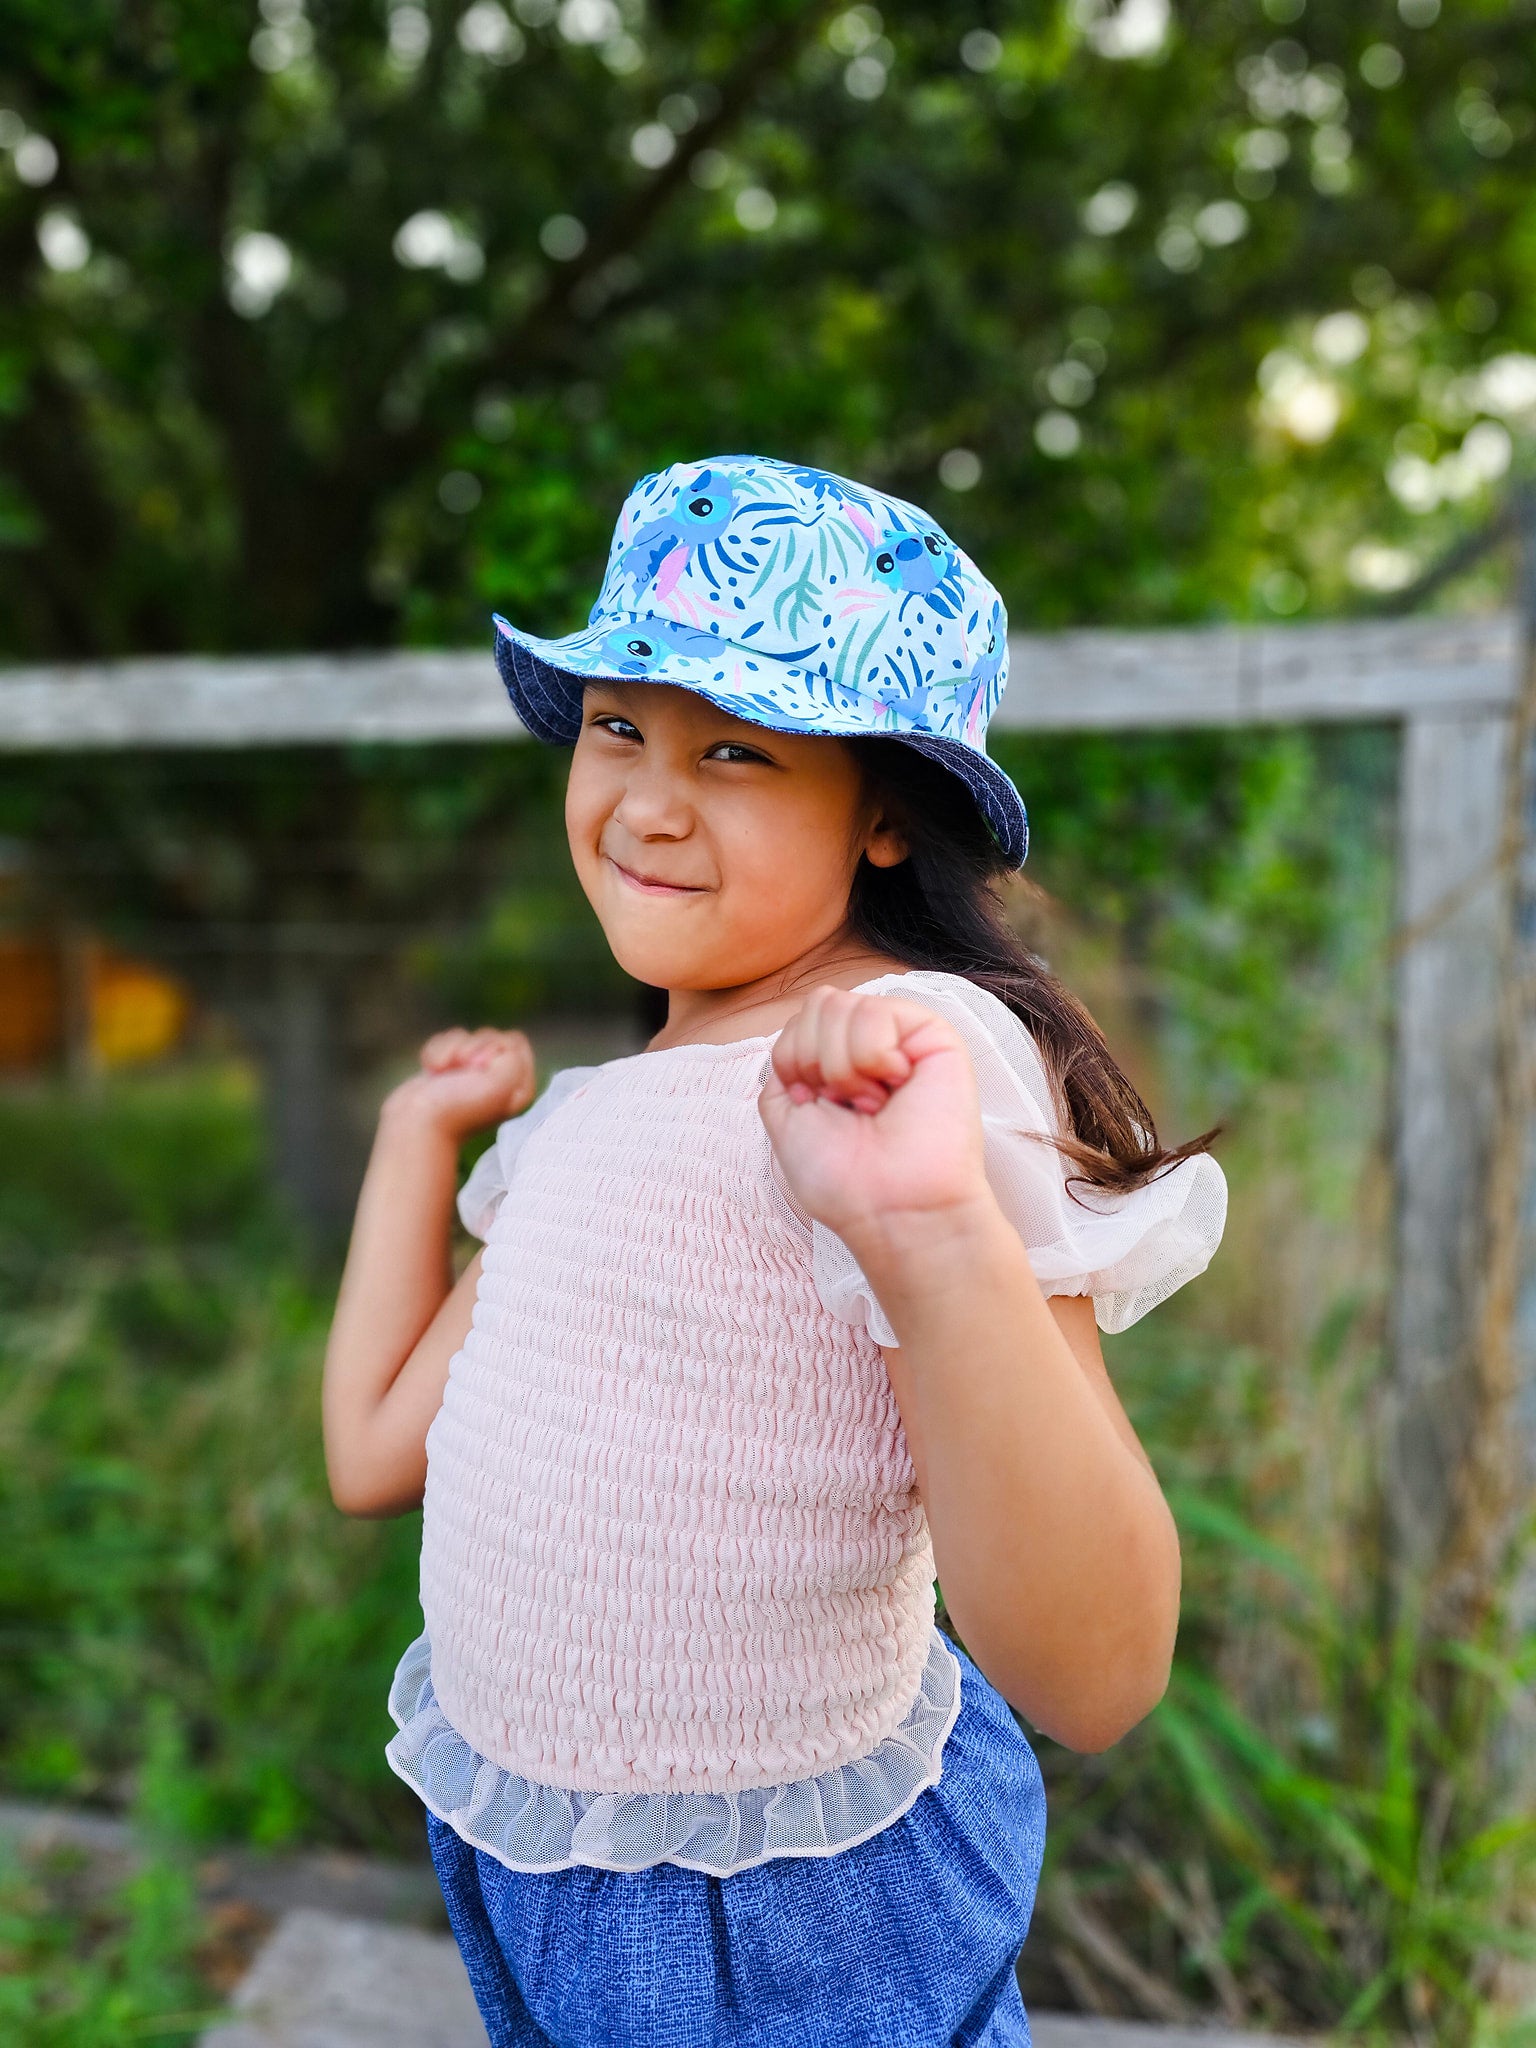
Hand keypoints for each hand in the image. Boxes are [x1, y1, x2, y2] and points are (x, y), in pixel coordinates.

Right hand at [381, 1026, 536, 1143]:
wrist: (415, 1123)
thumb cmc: (459, 1108)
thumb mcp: (501, 1085)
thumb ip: (513, 1057)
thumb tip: (495, 1045)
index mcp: (518, 1086)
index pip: (514, 1041)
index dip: (495, 1047)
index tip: (481, 1068)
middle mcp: (498, 1080)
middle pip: (490, 1035)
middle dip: (470, 1048)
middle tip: (461, 1074)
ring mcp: (471, 1075)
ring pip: (465, 1037)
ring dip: (450, 1050)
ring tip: (442, 1074)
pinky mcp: (448, 1069)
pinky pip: (445, 1041)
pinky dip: (435, 1052)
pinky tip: (433, 1072)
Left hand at [758, 988, 989, 1247]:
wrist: (890, 1209)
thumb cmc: (843, 1178)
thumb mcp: (785, 1114)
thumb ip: (784, 1061)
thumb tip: (799, 1030)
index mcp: (837, 1060)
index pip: (798, 1021)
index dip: (791, 1064)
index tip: (815, 1106)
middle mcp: (869, 1044)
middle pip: (817, 1003)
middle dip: (813, 1061)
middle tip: (846, 1106)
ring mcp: (901, 1036)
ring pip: (840, 1005)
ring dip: (841, 1066)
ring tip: (873, 1104)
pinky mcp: (933, 1034)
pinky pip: (876, 1012)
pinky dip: (871, 1057)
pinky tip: (893, 1089)